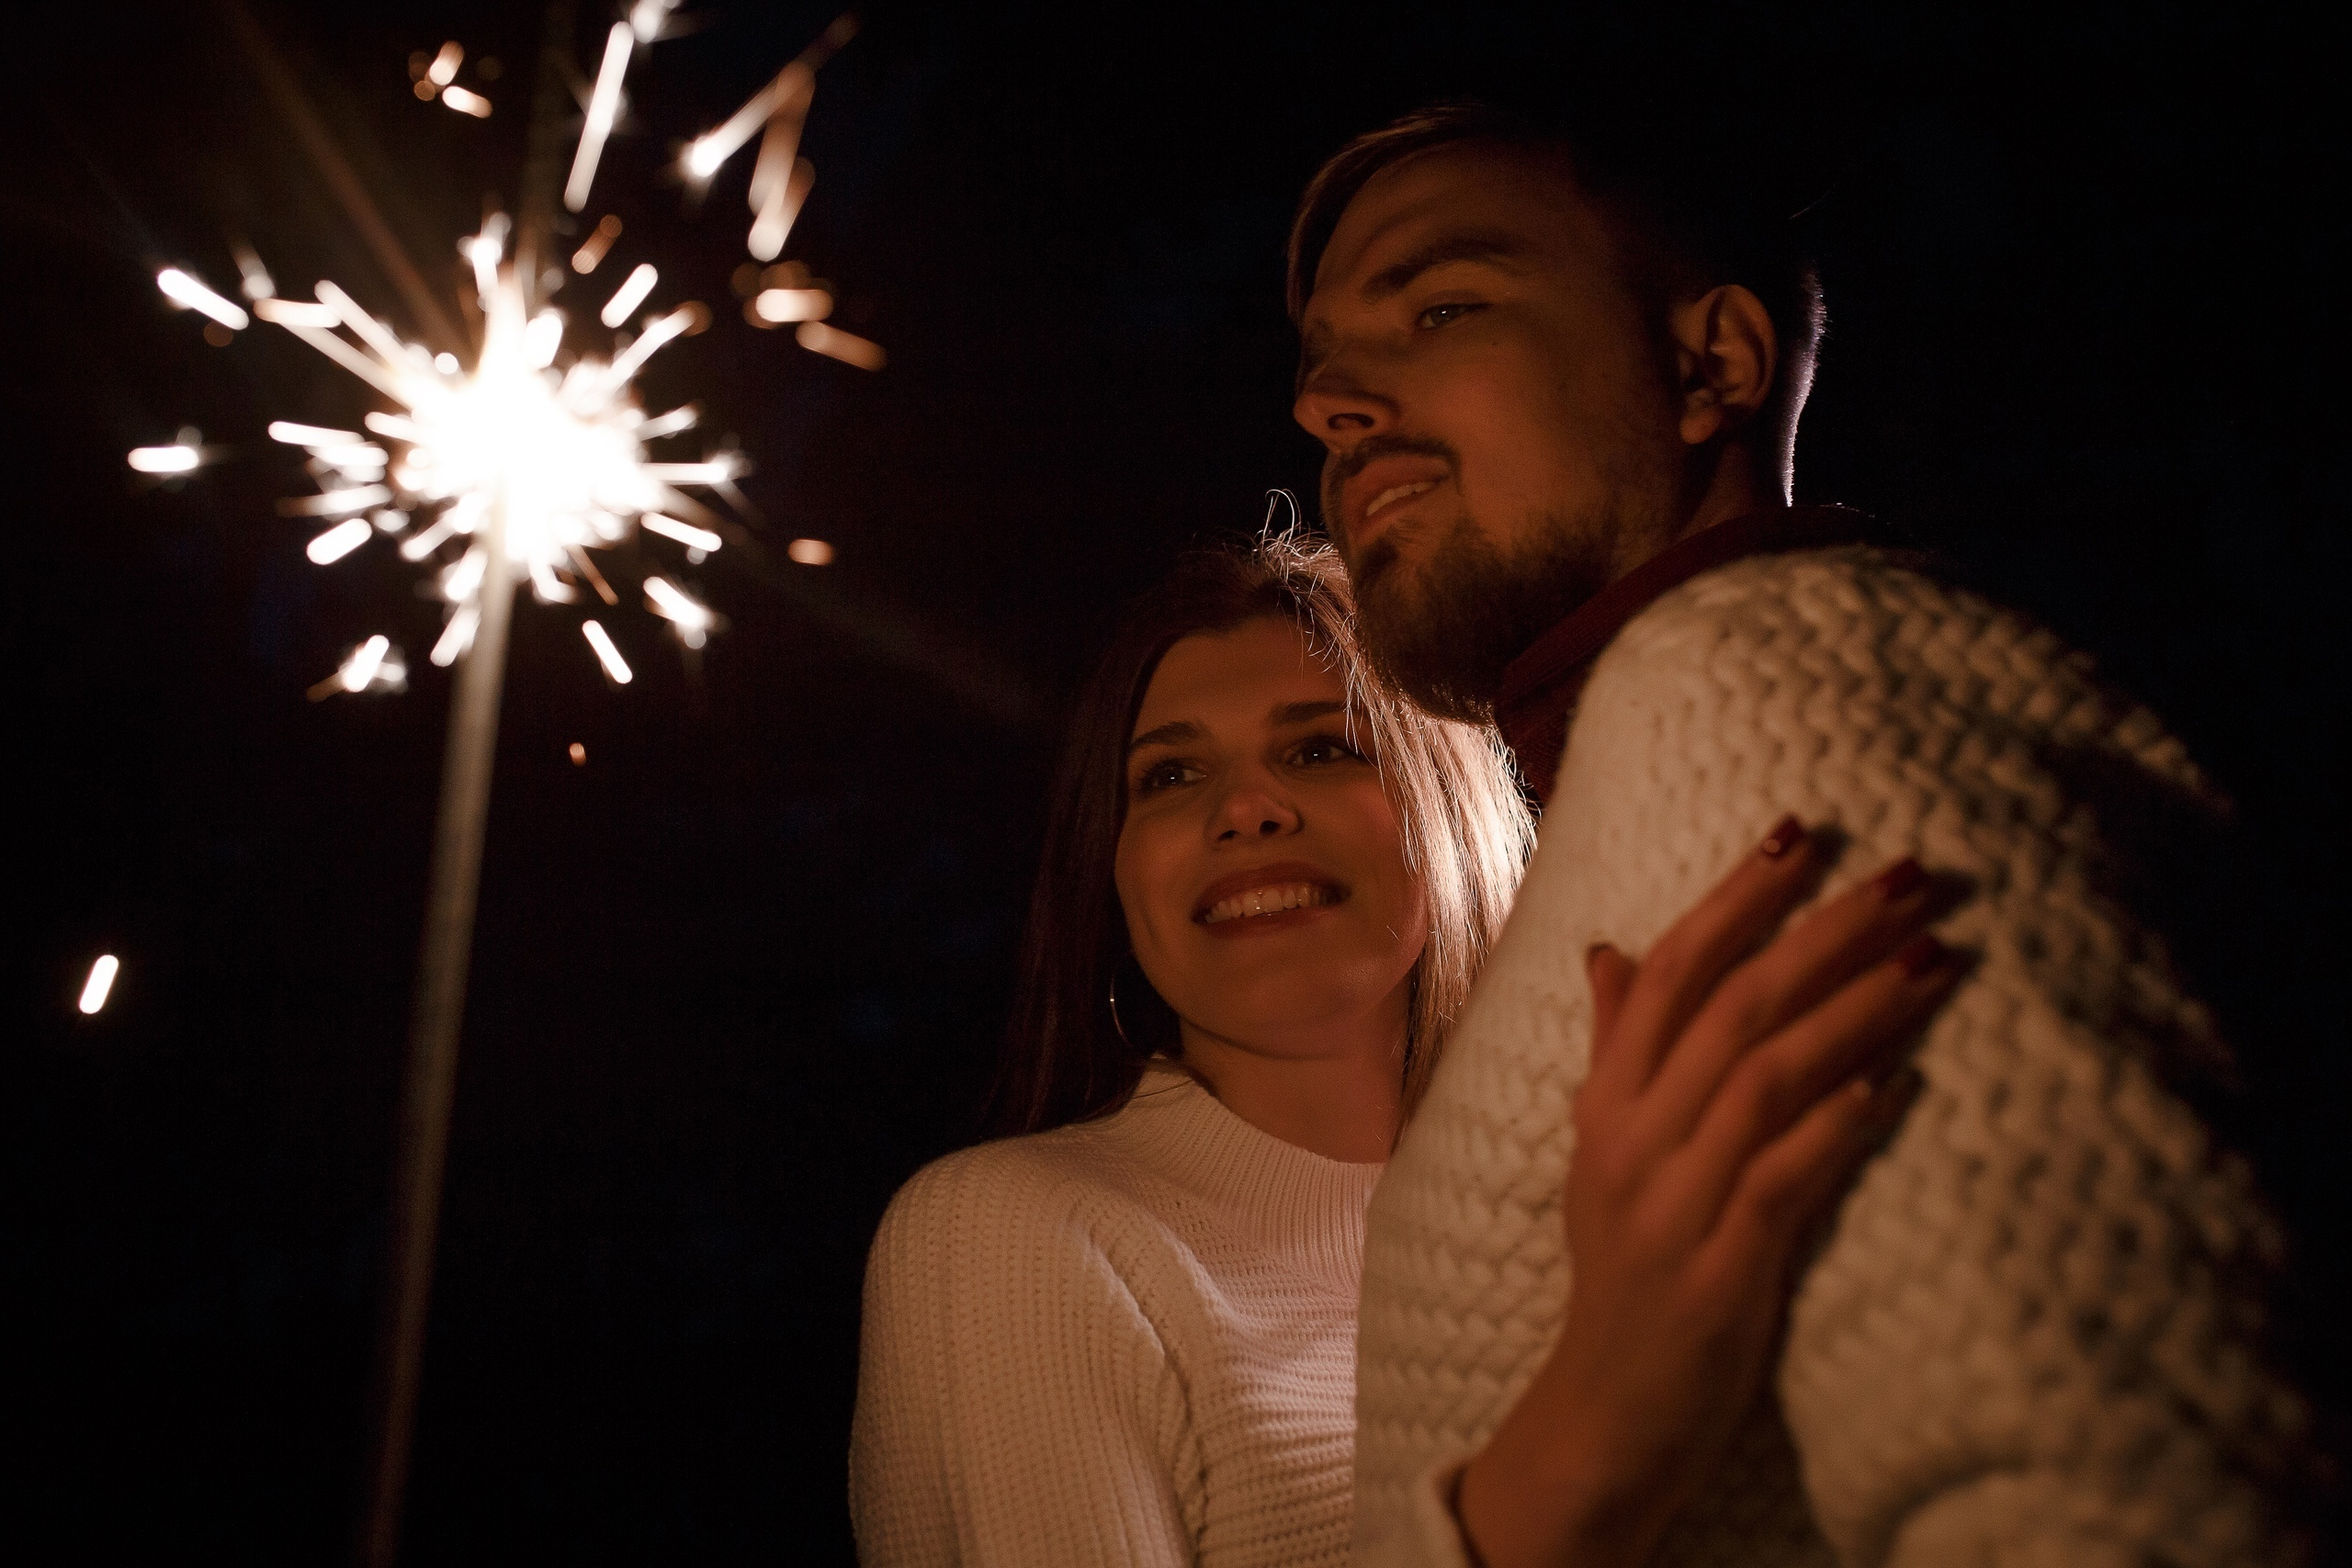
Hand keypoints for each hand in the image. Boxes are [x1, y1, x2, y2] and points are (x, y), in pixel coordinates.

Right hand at [1455, 816, 1961, 1567]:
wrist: (1605, 1416)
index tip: (1801, 833)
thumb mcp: (1604, 1154)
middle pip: (1731, 1007)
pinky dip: (1841, 1125)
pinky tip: (1899, 1084)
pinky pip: (1784, 1175)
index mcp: (1608, 1103)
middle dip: (1824, 932)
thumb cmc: (1625, 1277)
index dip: (1734, 897)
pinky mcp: (1720, 1267)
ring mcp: (1674, 1201)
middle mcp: (1633, 1137)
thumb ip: (1617, 1052)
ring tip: (1937, 959)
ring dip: (1858, 1011)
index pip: (1669, 973)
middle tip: (1909, 877)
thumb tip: (1610, 951)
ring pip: (1765, 1077)